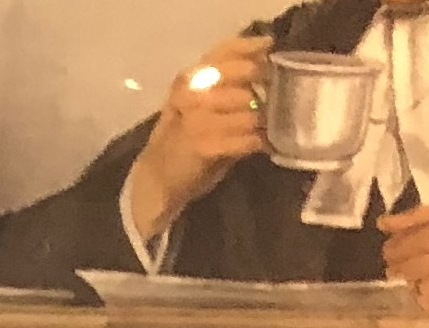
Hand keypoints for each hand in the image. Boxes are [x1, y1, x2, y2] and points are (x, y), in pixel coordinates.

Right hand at [127, 34, 272, 245]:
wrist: (157, 179)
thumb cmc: (184, 138)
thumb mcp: (199, 103)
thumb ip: (227, 84)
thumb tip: (268, 65)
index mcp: (188, 79)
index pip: (224, 49)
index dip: (251, 47)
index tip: (269, 49)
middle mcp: (190, 93)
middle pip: (244, 73)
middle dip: (265, 84)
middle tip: (272, 97)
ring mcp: (195, 120)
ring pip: (248, 107)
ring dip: (261, 119)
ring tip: (263, 126)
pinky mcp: (203, 145)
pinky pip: (245, 138)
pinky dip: (256, 142)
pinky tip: (258, 145)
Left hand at [380, 205, 428, 312]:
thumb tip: (384, 223)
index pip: (405, 229)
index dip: (395, 235)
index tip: (390, 236)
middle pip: (397, 255)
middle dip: (398, 258)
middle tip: (408, 261)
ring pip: (405, 277)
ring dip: (409, 277)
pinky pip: (418, 297)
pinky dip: (423, 294)